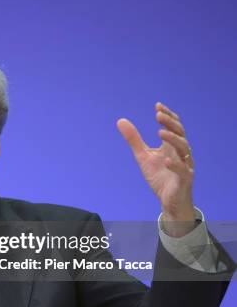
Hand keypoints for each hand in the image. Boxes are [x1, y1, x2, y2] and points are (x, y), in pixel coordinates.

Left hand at [117, 102, 195, 235]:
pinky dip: (175, 165)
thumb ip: (134, 139)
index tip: (157, 106)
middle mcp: (181, 153)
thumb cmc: (159, 176)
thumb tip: (120, 120)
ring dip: (173, 140)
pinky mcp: (184, 180)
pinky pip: (183, 171)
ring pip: (184, 150)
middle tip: (158, 115)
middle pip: (180, 134)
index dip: (168, 116)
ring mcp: (185, 166)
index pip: (173, 126)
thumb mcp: (142, 156)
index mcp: (172, 146)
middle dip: (170, 124)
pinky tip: (166, 159)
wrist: (169, 200)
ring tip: (160, 133)